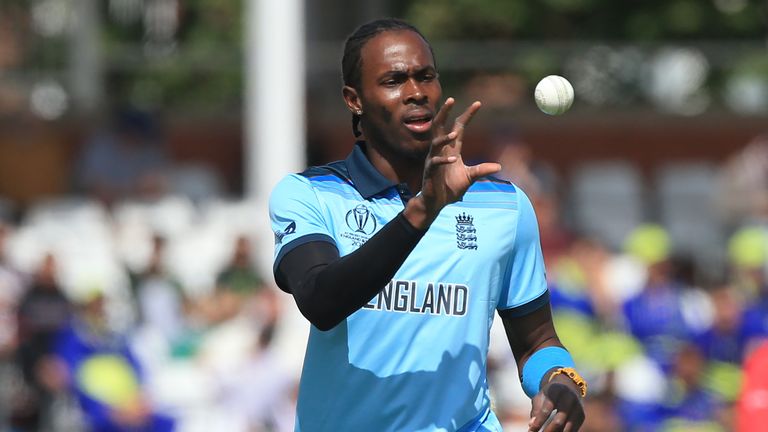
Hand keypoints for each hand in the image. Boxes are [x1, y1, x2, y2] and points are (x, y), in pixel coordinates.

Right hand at [414, 98, 500, 225]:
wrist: (436, 202)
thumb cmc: (450, 188)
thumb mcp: (470, 177)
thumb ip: (482, 170)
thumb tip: (499, 167)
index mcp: (452, 149)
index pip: (459, 127)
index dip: (467, 115)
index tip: (478, 103)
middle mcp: (441, 150)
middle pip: (440, 126)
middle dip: (445, 113)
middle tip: (451, 99)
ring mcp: (434, 159)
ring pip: (436, 142)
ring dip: (444, 137)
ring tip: (454, 134)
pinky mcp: (430, 171)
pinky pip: (436, 162)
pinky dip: (444, 160)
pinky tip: (453, 160)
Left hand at [528, 374, 584, 431]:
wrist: (567, 386)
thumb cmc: (549, 394)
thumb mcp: (540, 397)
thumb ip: (535, 410)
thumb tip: (532, 425)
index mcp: (556, 390)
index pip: (546, 409)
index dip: (538, 421)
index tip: (531, 430)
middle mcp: (569, 397)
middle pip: (559, 420)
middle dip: (548, 431)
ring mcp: (578, 407)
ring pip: (568, 427)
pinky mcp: (581, 415)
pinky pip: (573, 429)